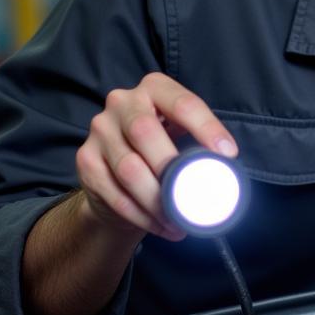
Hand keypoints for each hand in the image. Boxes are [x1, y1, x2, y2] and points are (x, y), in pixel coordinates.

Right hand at [75, 72, 237, 241]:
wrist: (117, 171)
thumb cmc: (161, 149)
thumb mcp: (182, 136)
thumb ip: (201, 144)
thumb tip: (229, 167)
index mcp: (154, 89)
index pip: (183, 104)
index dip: (207, 128)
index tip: (227, 154)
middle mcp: (122, 103)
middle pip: (145, 132)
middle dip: (173, 169)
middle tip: (196, 195)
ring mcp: (100, 130)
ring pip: (129, 169)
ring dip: (158, 202)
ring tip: (180, 220)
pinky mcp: (86, 160)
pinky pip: (115, 194)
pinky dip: (142, 216)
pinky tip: (161, 226)